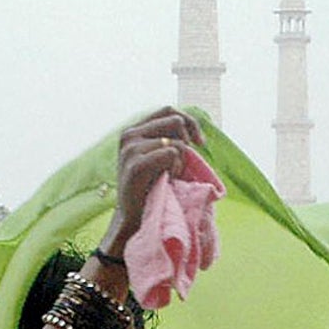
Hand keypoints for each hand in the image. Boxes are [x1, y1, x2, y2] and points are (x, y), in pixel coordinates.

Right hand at [97, 107, 200, 258]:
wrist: (133, 218)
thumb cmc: (150, 188)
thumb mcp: (158, 157)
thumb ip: (168, 139)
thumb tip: (192, 127)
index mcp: (134, 130)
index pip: (169, 110)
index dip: (189, 121)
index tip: (200, 143)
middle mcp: (129, 135)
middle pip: (175, 121)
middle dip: (188, 141)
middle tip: (184, 163)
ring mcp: (130, 149)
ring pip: (177, 141)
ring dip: (182, 160)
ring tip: (172, 175)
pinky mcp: (136, 165)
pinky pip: (171, 154)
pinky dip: (177, 167)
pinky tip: (169, 179)